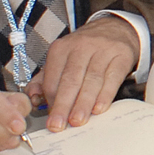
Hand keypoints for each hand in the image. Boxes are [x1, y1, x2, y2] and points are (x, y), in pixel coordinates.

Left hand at [31, 14, 139, 128]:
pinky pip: (112, 77)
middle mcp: (81, 46)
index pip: (53, 78)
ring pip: (91, 80)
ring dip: (83, 103)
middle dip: (63, 105)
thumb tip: (33, 97)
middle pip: (70, 79)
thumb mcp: (63, 58)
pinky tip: (99, 108)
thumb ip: (45, 79)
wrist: (115, 29)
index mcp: (61, 48)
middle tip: (58, 125)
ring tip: (77, 121)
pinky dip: (105, 95)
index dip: (50, 100)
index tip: (51, 119)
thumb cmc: (85, 50)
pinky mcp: (121, 56)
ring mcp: (103, 50)